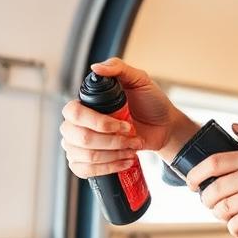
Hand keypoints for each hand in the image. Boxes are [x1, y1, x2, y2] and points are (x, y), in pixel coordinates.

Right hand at [60, 57, 183, 178]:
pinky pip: (82, 170)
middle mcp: (79, 122)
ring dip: (113, 154)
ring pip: (84, 156)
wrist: (164, 127)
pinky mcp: (89, 160)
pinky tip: (124, 160)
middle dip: (111, 141)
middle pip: (79, 138)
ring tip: (131, 148)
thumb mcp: (140, 80)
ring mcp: (81, 143)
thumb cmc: (152, 102)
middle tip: (131, 135)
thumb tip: (95, 68)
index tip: (124, 124)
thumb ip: (118, 68)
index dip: (99, 122)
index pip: (73, 113)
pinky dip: (107, 167)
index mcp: (87, 103)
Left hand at [186, 122, 237, 237]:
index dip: (196, 174)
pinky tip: (235, 228)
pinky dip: (233, 228)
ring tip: (220, 212)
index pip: (213, 164)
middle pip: (214, 189)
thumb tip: (234, 127)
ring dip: (216, 213)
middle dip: (204, 197)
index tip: (191, 182)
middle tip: (206, 200)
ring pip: (224, 208)